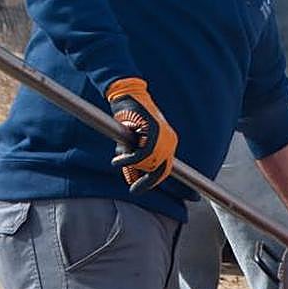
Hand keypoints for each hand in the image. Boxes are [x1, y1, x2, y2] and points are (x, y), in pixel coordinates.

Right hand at [106, 77, 178, 193]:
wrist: (127, 97)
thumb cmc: (128, 119)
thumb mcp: (130, 144)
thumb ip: (133, 161)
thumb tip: (131, 179)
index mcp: (167, 144)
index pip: (165, 169)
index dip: (153, 182)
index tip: (138, 190)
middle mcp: (170, 141)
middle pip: (162, 170)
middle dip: (147, 181)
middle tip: (134, 190)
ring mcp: (164, 136)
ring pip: (151, 163)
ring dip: (133, 167)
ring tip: (118, 161)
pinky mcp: (153, 131)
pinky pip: (142, 154)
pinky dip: (129, 160)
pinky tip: (117, 160)